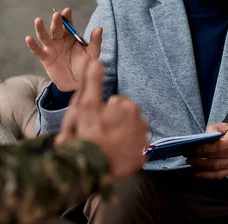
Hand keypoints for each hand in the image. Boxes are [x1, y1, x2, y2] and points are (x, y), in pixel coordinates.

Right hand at [26, 8, 101, 90]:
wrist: (77, 83)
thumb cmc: (84, 65)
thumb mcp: (92, 54)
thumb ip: (95, 42)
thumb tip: (99, 28)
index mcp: (70, 36)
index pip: (68, 24)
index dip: (67, 17)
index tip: (67, 11)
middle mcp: (59, 40)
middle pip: (56, 28)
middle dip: (56, 21)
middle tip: (57, 14)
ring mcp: (51, 48)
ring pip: (44, 37)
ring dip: (40, 29)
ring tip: (38, 20)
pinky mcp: (45, 58)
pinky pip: (38, 51)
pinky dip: (33, 45)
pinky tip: (29, 39)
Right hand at [56, 59, 147, 179]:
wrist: (88, 166)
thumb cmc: (86, 132)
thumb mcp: (85, 102)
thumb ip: (92, 80)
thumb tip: (96, 60)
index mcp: (129, 107)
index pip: (117, 104)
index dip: (103, 111)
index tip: (95, 120)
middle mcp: (142, 123)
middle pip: (125, 119)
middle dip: (114, 123)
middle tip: (98, 133)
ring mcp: (142, 142)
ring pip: (131, 134)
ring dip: (121, 137)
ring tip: (105, 144)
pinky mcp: (142, 159)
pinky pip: (134, 152)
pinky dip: (126, 153)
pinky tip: (114, 155)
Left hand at [184, 123, 227, 179]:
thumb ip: (215, 128)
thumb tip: (203, 136)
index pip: (218, 146)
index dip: (204, 148)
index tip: (192, 147)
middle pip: (214, 157)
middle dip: (197, 156)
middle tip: (186, 153)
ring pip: (215, 167)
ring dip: (199, 166)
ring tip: (189, 161)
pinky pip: (219, 175)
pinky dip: (207, 176)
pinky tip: (197, 173)